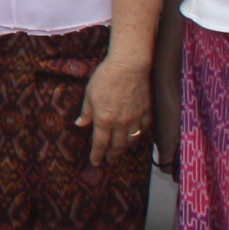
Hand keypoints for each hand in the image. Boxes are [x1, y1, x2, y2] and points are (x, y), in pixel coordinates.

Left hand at [78, 53, 152, 168]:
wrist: (129, 66)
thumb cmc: (105, 78)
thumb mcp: (89, 94)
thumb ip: (87, 112)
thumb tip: (81, 124)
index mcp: (104, 120)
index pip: (100, 143)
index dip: (97, 155)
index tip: (96, 162)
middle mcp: (121, 123)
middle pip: (117, 145)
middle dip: (112, 155)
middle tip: (109, 160)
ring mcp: (136, 118)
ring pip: (132, 139)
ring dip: (125, 147)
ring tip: (121, 151)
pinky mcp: (147, 111)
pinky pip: (145, 129)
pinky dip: (140, 135)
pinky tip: (137, 136)